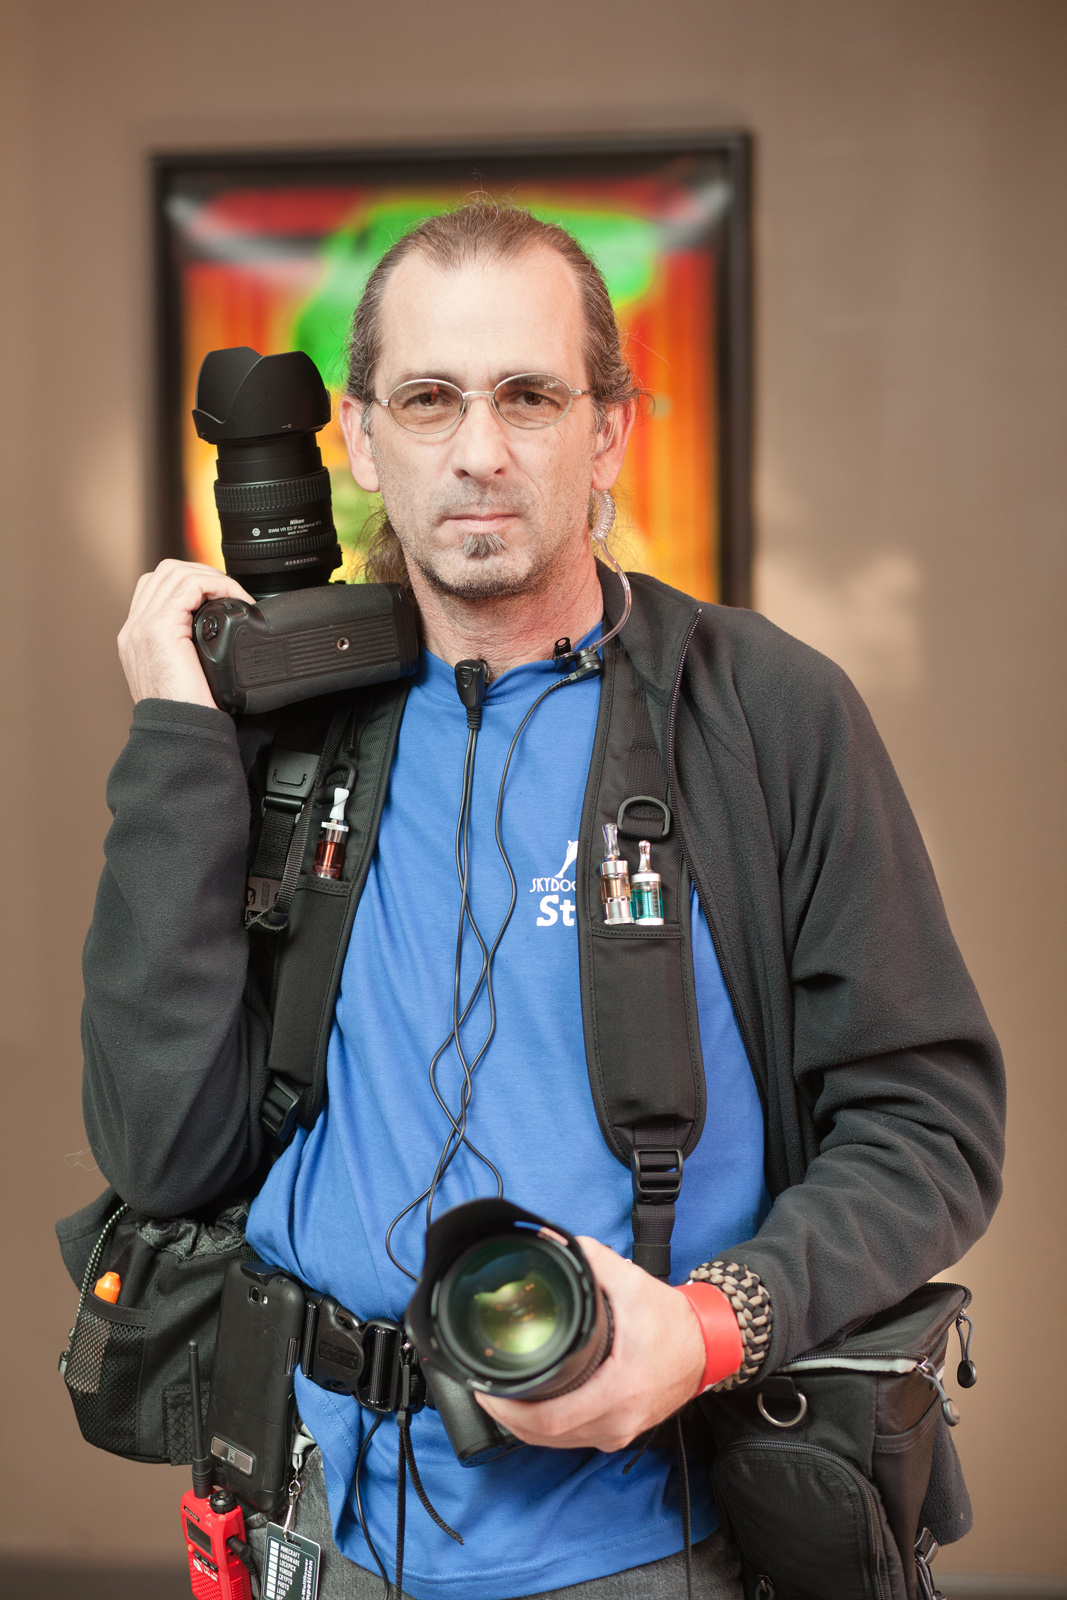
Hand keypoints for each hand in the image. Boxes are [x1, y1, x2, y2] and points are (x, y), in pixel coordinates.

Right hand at [117, 559, 252, 706]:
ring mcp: (142, 626)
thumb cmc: (190, 714)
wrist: (180, 734)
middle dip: (201, 573)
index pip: (157, 589)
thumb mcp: (187, 676)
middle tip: (230, 592)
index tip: (220, 598)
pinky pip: (188, 585)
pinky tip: (233, 599)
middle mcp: (134, 629)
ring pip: (174, 573)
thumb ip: (191, 651)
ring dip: (210, 576)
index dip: (192, 584)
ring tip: (233, 594)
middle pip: (164, 574)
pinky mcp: (158, 628)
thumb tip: (218, 636)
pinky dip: (215, 585)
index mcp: (137, 639)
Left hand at [475, 1237, 707, 1453]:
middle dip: (509, 1417)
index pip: (550, 1420)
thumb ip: (592, 1260)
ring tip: (500, 1397)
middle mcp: (617, 1422)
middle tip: (485, 1390)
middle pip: (546, 1437)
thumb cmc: (673, 1322)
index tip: (487, 1389)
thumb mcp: (633, 1284)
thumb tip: (552, 1240)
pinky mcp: (619, 1432)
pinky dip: (545, 1428)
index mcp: (618, 1392)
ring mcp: (619, 1433)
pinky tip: (530, 1409)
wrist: (708, 1347)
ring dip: (524, 1425)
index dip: (511, 1411)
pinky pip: (572, 1439)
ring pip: (557, 1443)